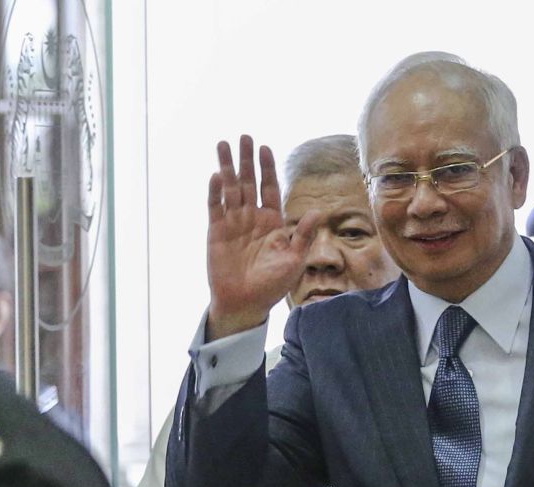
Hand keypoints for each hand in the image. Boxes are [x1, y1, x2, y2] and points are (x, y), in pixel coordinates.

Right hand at [205, 135, 318, 339]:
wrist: (246, 303)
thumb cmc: (273, 285)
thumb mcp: (294, 260)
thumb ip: (303, 236)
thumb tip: (318, 212)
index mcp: (272, 222)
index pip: (270, 188)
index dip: (267, 168)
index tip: (265, 147)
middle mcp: (252, 218)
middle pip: (248, 182)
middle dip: (246, 160)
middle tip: (244, 136)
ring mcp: (233, 223)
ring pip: (229, 189)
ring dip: (227, 167)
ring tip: (223, 144)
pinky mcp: (217, 232)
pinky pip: (215, 207)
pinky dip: (215, 192)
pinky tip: (216, 175)